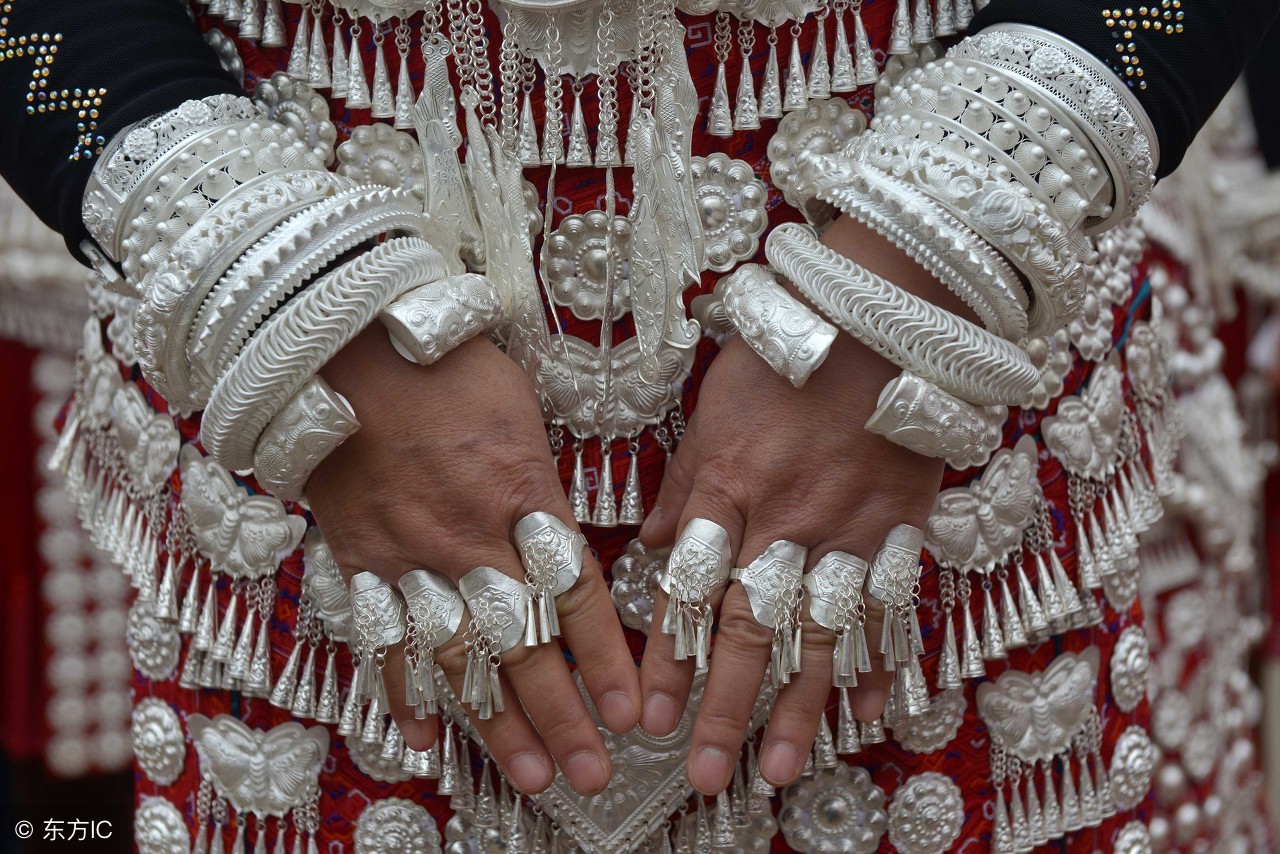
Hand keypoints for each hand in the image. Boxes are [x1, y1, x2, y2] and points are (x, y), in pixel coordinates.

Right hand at [306, 328, 639, 795]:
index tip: (630, 711)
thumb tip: (564, 529)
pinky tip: (422, 741)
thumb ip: (542, 482)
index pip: (574, 593)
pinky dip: (400, 694)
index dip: (606, 658)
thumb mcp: (521, 410)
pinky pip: (381, 637)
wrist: (343, 342)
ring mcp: (409, 555)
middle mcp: (468, 538)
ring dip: (496, 725)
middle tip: (591, 774)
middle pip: (523, 643)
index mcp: (520, 494)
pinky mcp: (360, 557)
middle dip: (560, 716)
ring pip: (459, 658)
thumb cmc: (444, 364)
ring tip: (531, 778)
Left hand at [638, 218, 957, 794]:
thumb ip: (685, 485)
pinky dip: (880, 662)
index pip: (688, 593)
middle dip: (725, 709)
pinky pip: (886, 608)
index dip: (666, 661)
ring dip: (798, 708)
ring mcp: (846, 533)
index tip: (648, 717)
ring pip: (817, 636)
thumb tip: (654, 544)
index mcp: (727, 491)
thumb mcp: (712, 411)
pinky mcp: (899, 529)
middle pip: (749, 631)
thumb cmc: (788, 359)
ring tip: (780, 768)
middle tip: (707, 773)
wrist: (883, 320)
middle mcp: (783, 524)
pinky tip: (868, 711)